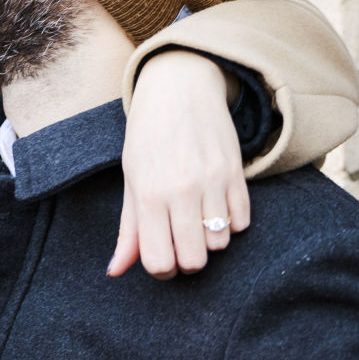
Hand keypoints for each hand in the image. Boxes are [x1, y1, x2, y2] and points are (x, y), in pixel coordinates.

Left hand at [110, 50, 250, 278]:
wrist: (180, 87)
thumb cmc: (148, 135)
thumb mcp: (131, 178)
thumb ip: (128, 229)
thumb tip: (115, 272)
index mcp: (149, 195)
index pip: (159, 262)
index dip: (161, 269)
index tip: (161, 257)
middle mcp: (182, 191)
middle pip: (194, 261)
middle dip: (187, 260)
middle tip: (180, 241)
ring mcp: (213, 182)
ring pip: (221, 244)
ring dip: (210, 239)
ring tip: (198, 218)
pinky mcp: (237, 173)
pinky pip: (242, 222)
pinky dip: (231, 222)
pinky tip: (216, 205)